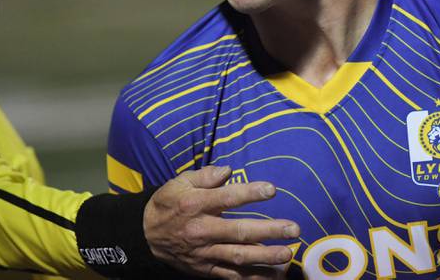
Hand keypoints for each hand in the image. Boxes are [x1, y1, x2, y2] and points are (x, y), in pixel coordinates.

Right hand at [143, 165, 298, 278]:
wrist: (145, 235)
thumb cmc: (168, 203)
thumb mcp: (180, 182)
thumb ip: (205, 176)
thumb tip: (229, 170)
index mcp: (195, 205)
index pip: (227, 198)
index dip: (250, 193)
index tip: (272, 190)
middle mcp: (201, 230)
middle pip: (239, 232)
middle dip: (268, 231)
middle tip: (293, 229)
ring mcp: (204, 253)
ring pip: (239, 257)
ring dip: (266, 257)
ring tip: (288, 254)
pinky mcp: (205, 270)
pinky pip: (232, 276)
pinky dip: (252, 278)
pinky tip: (272, 276)